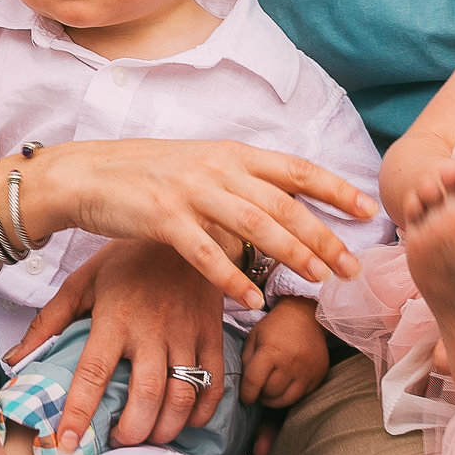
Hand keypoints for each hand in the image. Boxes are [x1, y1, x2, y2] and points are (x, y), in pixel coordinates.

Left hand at [7, 240, 225, 452]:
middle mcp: (152, 329)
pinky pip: (213, 385)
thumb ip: (49, 322)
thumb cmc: (128, 258)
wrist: (187, 226)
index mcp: (115, 317)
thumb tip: (14, 359)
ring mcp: (187, 333)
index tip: (66, 443)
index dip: (78, 412)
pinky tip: (185, 420)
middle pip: (146, 396)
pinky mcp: (212, 334)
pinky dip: (201, 413)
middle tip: (119, 440)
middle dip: (133, 431)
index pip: (93, 373)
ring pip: (182, 396)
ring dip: (165, 428)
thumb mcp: (83, 282)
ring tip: (149, 436)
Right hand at [45, 139, 373, 303]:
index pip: (296, 169)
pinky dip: (233, 278)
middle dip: (324, 235)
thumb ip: (241, 185)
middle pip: (284, 203)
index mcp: (232, 153)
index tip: (368, 209)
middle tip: (352, 267)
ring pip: (254, 224)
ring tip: (318, 281)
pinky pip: (206, 253)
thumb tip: (283, 212)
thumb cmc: (146, 176)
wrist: (85, 173)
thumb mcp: (201, 167)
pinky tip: (253, 301)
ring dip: (291, 253)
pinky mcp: (162, 217)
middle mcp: (218, 167)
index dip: (336, 189)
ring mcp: (191, 191)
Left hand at [240, 300, 331, 409]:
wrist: (306, 315)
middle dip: (261, 395)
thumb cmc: (276, 326)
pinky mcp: (319, 374)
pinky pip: (302, 396)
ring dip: (275, 399)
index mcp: (271, 351)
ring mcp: (307, 370)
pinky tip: (286, 385)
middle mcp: (290, 362)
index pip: (254, 382)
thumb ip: (247, 362)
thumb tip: (246, 386)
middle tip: (259, 389)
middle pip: (270, 393)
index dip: (247, 394)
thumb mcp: (254, 337)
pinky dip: (291, 394)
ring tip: (270, 392)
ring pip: (286, 400)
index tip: (246, 398)